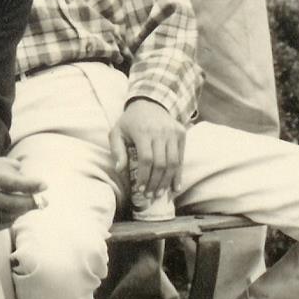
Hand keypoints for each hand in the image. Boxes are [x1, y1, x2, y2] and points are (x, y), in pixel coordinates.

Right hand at [0, 150, 44, 236]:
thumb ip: (5, 166)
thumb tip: (24, 171)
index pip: (10, 182)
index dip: (29, 185)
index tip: (44, 185)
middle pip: (9, 202)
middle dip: (29, 203)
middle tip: (41, 201)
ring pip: (1, 216)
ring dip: (19, 213)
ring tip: (28, 207)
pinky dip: (5, 222)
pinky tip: (12, 216)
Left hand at [112, 97, 184, 211]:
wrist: (150, 102)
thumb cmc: (130, 121)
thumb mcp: (117, 132)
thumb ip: (117, 151)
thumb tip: (120, 170)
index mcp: (143, 131)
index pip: (147, 159)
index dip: (145, 177)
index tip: (140, 189)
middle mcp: (160, 131)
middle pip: (161, 163)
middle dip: (156, 183)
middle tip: (151, 195)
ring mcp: (173, 132)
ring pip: (173, 162)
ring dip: (167, 181)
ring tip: (160, 194)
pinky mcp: (181, 133)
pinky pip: (181, 157)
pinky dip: (178, 174)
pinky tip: (175, 187)